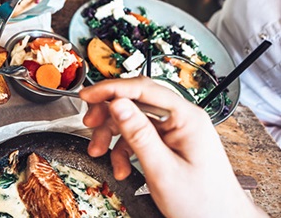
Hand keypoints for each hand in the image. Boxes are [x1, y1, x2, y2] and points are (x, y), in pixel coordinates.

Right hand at [80, 77, 264, 217]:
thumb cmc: (204, 203)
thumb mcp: (163, 170)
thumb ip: (139, 134)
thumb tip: (117, 104)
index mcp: (187, 117)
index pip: (143, 88)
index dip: (110, 89)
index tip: (87, 94)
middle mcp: (181, 118)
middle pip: (134, 101)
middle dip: (108, 114)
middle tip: (89, 123)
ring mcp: (175, 130)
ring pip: (132, 119)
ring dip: (112, 135)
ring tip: (99, 152)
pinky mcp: (168, 143)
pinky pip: (138, 136)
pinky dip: (123, 150)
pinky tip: (120, 167)